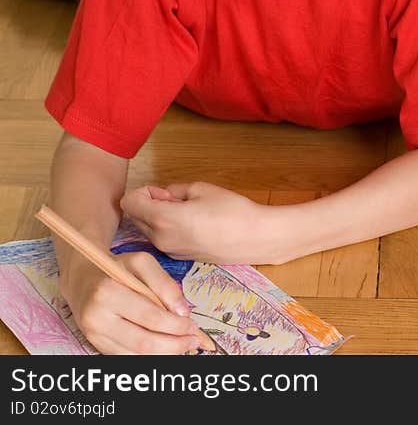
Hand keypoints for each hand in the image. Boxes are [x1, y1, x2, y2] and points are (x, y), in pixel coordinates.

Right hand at [59, 252, 202, 354]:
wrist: (83, 279)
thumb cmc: (117, 268)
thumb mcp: (142, 263)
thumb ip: (165, 285)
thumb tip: (182, 313)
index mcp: (108, 292)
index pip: (150, 317)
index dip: (176, 326)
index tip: (193, 327)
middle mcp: (96, 317)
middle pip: (143, 342)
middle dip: (173, 345)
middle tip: (192, 341)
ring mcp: (93, 335)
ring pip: (135, 355)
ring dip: (163, 354)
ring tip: (182, 346)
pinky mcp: (94, 344)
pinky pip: (125, 357)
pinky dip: (148, 356)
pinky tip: (164, 349)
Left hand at [120, 183, 282, 264]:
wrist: (257, 239)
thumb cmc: (233, 211)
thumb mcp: (202, 189)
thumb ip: (175, 190)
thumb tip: (164, 196)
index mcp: (163, 219)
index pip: (128, 203)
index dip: (144, 192)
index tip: (164, 192)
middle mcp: (160, 239)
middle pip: (136, 218)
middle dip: (149, 205)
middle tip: (178, 201)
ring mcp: (170, 252)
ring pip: (148, 230)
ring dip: (158, 219)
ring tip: (188, 214)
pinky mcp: (181, 259)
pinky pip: (163, 241)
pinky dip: (169, 231)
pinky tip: (194, 227)